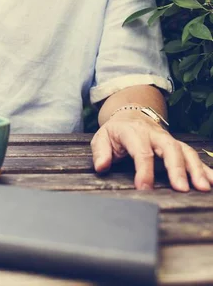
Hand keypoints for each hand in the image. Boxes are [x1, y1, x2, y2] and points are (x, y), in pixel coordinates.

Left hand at [91, 110, 212, 191]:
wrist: (130, 115)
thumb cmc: (116, 131)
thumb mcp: (102, 137)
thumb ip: (101, 152)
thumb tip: (101, 167)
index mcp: (134, 132)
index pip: (141, 151)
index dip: (143, 170)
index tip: (144, 188)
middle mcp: (155, 134)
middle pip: (169, 148)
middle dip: (176, 168)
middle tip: (180, 188)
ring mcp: (169, 140)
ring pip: (185, 151)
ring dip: (195, 169)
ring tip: (203, 188)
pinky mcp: (178, 146)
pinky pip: (194, 156)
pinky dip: (205, 169)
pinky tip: (212, 182)